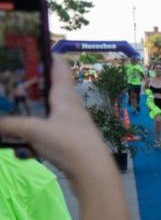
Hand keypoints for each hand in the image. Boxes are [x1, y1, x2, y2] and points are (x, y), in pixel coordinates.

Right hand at [0, 56, 112, 176]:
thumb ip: (9, 125)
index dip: (47, 55)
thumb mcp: (33, 130)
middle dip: (32, 86)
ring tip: (12, 113)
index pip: (59, 66)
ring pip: (48, 112)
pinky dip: (35, 136)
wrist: (93, 171)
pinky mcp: (71, 141)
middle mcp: (70, 106)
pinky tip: (24, 147)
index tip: (32, 48)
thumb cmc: (67, 142)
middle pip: (51, 89)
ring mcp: (72, 124)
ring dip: (32, 112)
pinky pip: (48, 132)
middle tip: (12, 83)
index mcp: (65, 95)